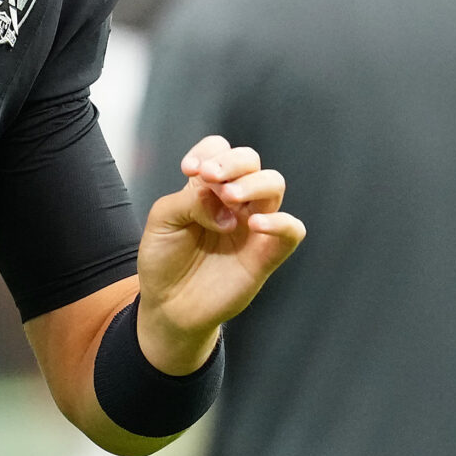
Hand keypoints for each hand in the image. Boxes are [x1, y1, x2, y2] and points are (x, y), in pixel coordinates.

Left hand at [134, 135, 304, 373]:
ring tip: (229, 198)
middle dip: (233, 162)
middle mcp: (234, 202)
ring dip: (253, 183)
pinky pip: (292, 230)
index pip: (220, 149)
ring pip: (274, 185)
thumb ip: (190, 199)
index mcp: (207, 188)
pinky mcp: (266, 254)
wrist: (169, 305)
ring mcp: (252, 226)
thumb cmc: (164, 260)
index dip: (209, 151)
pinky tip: (255, 225)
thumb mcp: (163, 220)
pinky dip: (280, 222)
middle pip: (252, 161)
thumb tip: (222, 201)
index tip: (190, 170)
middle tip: (211, 177)